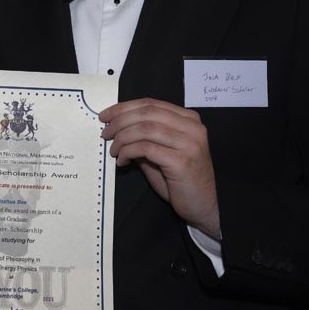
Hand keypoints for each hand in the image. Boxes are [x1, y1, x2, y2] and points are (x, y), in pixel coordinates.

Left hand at [99, 98, 220, 238]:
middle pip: (147, 113)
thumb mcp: (160, 152)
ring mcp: (190, 143)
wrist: (203, 205)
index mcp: (188, 120)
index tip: (105, 116)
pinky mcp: (182, 160)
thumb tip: (116, 127)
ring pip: (145, 129)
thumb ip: (144, 136)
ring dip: (122, 138)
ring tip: (114, 150)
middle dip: (119, 121)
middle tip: (105, 133)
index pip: (151, 104)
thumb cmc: (179, 180)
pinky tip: (122, 160)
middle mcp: (192, 127)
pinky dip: (128, 151)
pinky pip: (146, 148)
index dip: (124, 108)